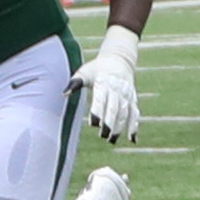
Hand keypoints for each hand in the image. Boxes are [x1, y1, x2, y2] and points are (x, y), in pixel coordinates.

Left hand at [79, 24, 140, 143]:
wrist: (119, 60)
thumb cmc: (97, 68)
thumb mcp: (85, 71)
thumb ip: (75, 82)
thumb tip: (64, 93)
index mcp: (104, 82)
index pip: (101, 99)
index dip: (98, 111)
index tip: (94, 124)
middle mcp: (118, 89)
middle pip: (115, 108)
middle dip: (110, 123)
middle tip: (104, 136)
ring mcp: (127, 95)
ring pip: (125, 113)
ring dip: (120, 127)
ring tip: (112, 140)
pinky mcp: (133, 100)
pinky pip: (135, 114)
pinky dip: (134, 126)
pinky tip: (132, 139)